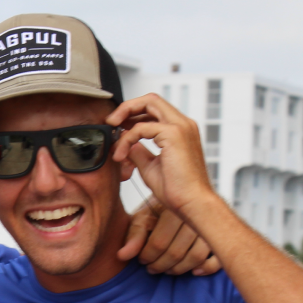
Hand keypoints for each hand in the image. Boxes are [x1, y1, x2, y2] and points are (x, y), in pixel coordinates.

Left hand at [107, 94, 220, 218]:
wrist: (192, 203)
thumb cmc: (177, 190)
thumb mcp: (150, 166)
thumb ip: (139, 151)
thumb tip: (125, 143)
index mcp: (180, 130)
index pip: (154, 109)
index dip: (133, 114)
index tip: (117, 127)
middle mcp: (183, 124)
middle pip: (151, 99)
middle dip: (126, 107)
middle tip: (110, 122)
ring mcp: (180, 127)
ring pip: (148, 103)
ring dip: (124, 115)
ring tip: (112, 133)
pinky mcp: (174, 134)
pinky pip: (141, 128)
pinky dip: (126, 139)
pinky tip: (120, 156)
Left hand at [119, 197, 218, 275]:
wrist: (180, 200)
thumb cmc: (158, 211)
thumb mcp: (141, 219)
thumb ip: (133, 236)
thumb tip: (123, 256)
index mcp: (174, 207)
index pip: (159, 243)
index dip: (147, 256)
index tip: (141, 260)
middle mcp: (195, 215)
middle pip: (177, 252)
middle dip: (160, 265)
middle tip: (151, 268)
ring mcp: (212, 225)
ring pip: (196, 256)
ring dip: (179, 269)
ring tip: (167, 269)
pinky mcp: (222, 235)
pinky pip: (218, 258)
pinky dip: (207, 268)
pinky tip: (194, 271)